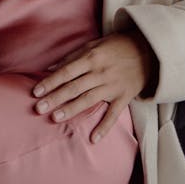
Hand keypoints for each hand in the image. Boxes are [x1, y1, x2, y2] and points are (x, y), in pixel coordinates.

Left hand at [31, 32, 156, 143]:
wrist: (148, 50)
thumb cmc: (116, 46)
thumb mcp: (94, 44)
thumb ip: (72, 57)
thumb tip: (50, 68)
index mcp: (91, 57)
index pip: (66, 72)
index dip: (51, 82)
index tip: (36, 92)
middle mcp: (100, 72)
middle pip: (74, 87)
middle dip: (55, 98)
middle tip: (38, 109)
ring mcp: (113, 86)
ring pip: (88, 100)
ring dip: (71, 109)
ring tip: (55, 118)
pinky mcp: (124, 97)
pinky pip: (113, 114)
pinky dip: (104, 127)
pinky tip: (93, 139)